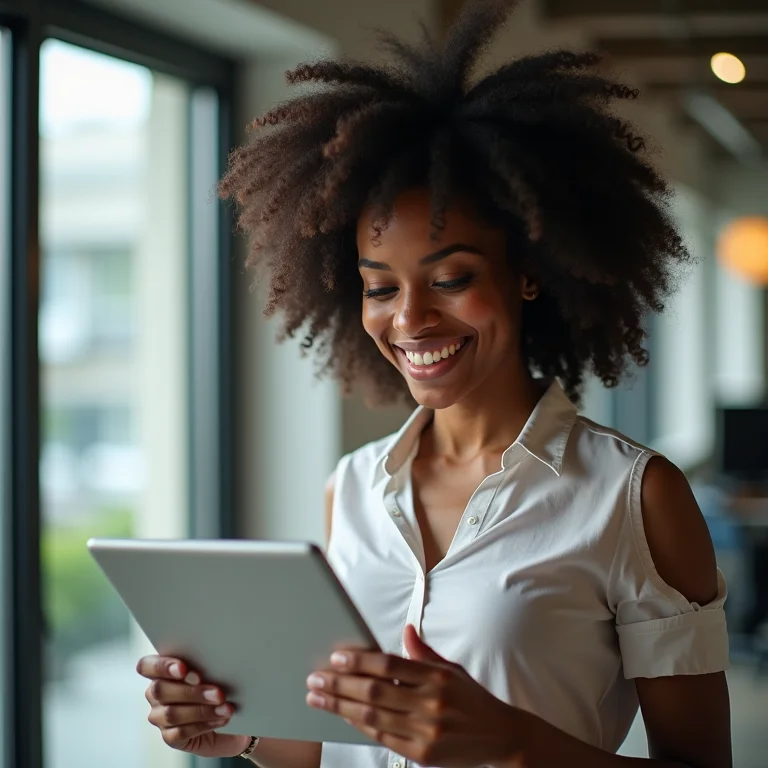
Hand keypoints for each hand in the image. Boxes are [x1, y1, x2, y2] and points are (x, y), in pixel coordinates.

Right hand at [137, 655, 250, 757]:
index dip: (161, 666)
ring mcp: (159, 717)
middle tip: (218, 693)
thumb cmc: (215, 687)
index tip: (183, 668)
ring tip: (225, 708)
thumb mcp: (211, 672)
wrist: (224, 716)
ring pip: (172, 713)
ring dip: (202, 710)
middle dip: (191, 692)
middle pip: (160, 690)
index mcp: (160, 672)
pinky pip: (181, 732)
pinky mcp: (169, 737)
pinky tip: (221, 719)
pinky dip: (204, 724)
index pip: (146, 666)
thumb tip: (219, 662)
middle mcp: (155, 694)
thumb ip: (207, 665)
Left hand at [305, 625, 520, 766]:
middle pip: (375, 692)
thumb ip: (423, 653)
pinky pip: (382, 737)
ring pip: (372, 716)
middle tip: (314, 678)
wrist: (502, 737)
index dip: (359, 660)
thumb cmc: (473, 700)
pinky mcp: (422, 754)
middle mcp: (431, 703)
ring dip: (339, 706)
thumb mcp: (452, 669)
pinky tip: (342, 715)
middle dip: (339, 684)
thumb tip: (405, 630)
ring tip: (318, 697)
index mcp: (437, 677)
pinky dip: (358, 725)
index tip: (336, 656)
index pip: (389, 665)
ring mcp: (426, 731)